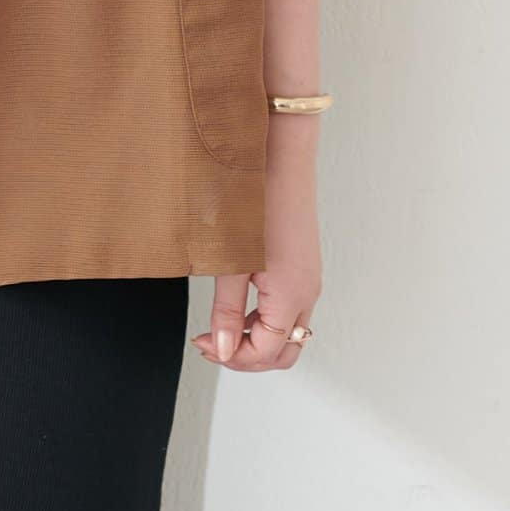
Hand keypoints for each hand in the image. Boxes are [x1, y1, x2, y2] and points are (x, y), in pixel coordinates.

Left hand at [191, 145, 321, 371]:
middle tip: (211, 343)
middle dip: (247, 356)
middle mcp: (307, 292)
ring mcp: (308, 279)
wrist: (279, 153)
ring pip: (288, 332)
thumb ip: (226, 310)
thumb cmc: (255, 199)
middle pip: (284, 351)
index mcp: (291, 296)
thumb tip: (221, 349)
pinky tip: (238, 304)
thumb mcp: (230, 260)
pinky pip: (289, 309)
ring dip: (256, 339)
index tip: (202, 341)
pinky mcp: (303, 265)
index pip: (265, 353)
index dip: (231, 357)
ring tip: (219, 326)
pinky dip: (265, 319)